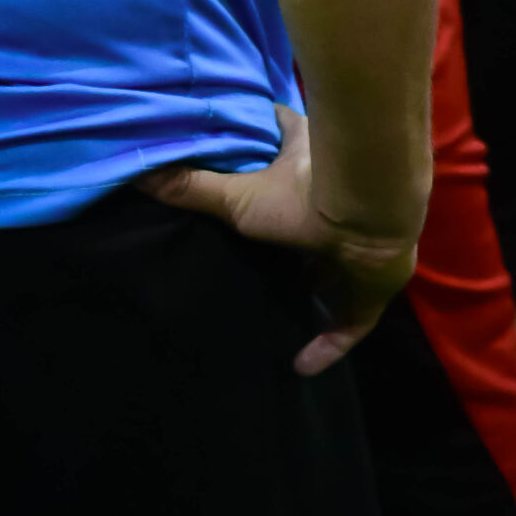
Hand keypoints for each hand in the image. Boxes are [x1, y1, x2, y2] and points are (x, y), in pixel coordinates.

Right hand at [137, 105, 427, 375]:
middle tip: (256, 261)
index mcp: (312, 170)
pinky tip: (301, 365)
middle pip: (310, 220)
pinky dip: (328, 345)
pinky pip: (350, 323)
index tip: (247, 173)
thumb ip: (194, 186)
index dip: (270, 161)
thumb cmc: (306, 196)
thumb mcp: (241, 195)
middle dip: (289, 240)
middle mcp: (341, 206)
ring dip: (312, 288)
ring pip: (333, 268)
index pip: (288, 150)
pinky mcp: (372, 288)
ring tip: (277, 308)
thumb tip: (141, 173)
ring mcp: (359, 250)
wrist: (374, 212)